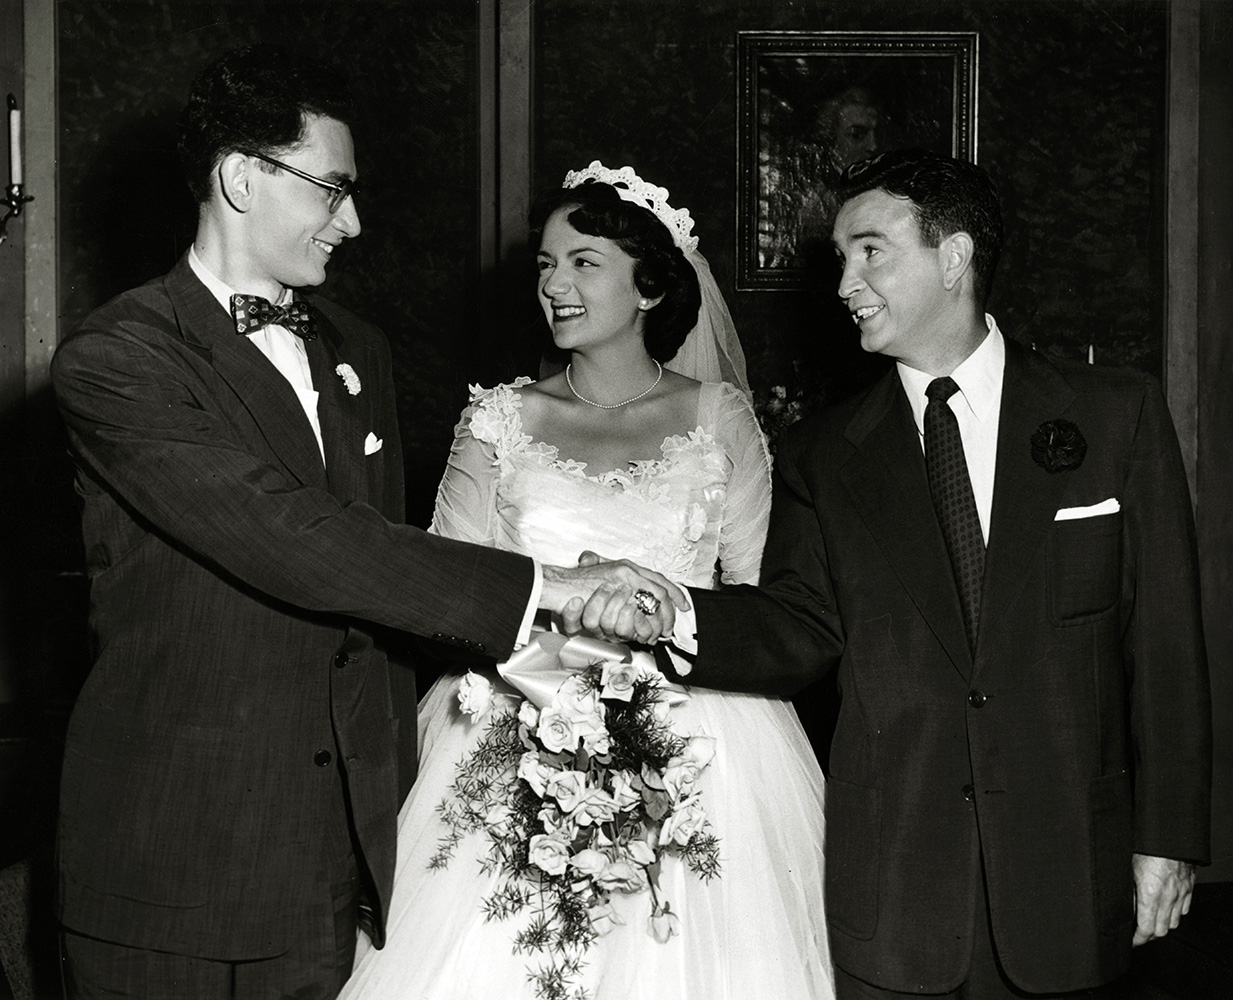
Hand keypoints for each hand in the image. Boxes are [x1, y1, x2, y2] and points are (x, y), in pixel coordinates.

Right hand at [540, 551, 689, 643]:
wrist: (557, 586)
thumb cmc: (574, 588)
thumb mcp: (599, 585)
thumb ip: (616, 588)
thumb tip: (634, 602)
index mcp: (626, 567)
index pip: (657, 578)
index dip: (674, 592)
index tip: (684, 606)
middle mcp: (628, 568)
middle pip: (661, 588)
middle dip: (670, 610)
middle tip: (670, 627)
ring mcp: (624, 575)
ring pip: (655, 598)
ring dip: (658, 619)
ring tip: (658, 633)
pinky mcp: (619, 585)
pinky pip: (640, 606)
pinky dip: (645, 623)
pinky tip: (643, 633)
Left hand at [1131, 853, 1195, 945]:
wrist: (1168, 836)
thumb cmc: (1145, 848)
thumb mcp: (1128, 870)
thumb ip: (1128, 893)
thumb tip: (1125, 909)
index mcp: (1150, 895)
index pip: (1146, 929)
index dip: (1137, 939)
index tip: (1131, 941)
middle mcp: (1168, 898)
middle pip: (1161, 930)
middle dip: (1149, 936)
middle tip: (1139, 933)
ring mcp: (1180, 894)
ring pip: (1174, 922)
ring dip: (1162, 926)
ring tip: (1151, 922)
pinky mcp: (1188, 888)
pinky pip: (1184, 909)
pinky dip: (1175, 914)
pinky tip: (1166, 910)